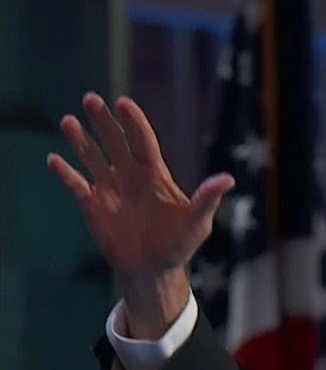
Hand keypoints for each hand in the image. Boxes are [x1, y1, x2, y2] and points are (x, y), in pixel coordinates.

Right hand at [47, 92, 234, 336]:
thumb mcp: (197, 223)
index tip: (123, 103)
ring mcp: (109, 188)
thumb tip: (228, 179)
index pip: (143, 141)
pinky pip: (76, 184)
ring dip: (80, 140)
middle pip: (115, 142)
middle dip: (103, 121)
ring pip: (92, 157)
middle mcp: (130, 175)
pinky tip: (53, 160)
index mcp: (155, 174)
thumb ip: (207, 199)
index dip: (134, 122)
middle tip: (90, 99)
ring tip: (68, 121)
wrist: (153, 270)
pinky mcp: (93, 205)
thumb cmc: (179, 244)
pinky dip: (65, 173)